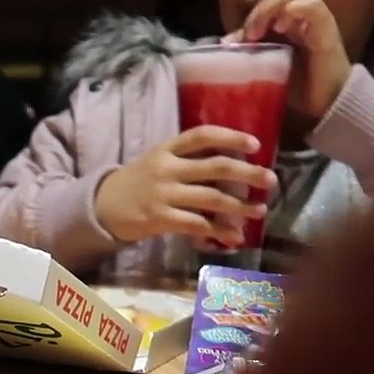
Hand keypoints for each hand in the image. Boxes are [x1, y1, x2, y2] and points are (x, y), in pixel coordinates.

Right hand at [94, 125, 275, 245]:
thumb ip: (187, 161)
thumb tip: (231, 169)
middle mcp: (167, 168)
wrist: (102, 207)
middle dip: (247, 173)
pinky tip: (234, 237)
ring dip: (239, 206)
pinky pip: (196, 224)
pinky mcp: (160, 218)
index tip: (256, 145)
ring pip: (210, 197)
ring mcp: (163, 194)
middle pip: (215, 166)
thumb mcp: (157, 162)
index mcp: (167, 149)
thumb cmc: (136, 183)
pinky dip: (218, 231)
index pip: (202, 136)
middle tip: (271, 180)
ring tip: (260, 211)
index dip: (230, 137)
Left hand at [228, 0, 351, 118]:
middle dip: (257, 7)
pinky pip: (313, 6)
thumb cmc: (295, 85)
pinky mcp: (326, 28)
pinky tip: (282, 26)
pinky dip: (293, 10)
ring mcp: (312, 20)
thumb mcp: (264, 66)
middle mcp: (298, 16)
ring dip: (269, 7)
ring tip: (257, 33)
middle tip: (248, 33)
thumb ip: (249, 50)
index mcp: (282, 21)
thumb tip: (226, 40)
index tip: (234, 18)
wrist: (325, 105)